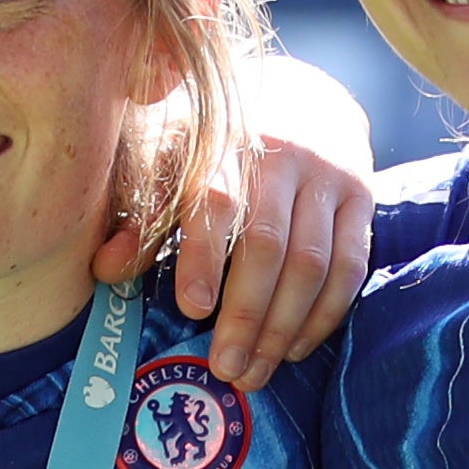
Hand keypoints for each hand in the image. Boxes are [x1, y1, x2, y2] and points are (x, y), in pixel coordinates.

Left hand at [142, 76, 371, 385]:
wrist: (305, 96)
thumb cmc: (221, 139)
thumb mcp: (173, 158)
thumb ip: (144, 213)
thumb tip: (106, 270)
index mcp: (224, 139)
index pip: (216, 201)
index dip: (204, 257)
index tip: (193, 310)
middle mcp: (283, 153)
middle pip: (267, 245)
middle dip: (245, 315)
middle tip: (225, 368)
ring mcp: (329, 176)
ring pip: (312, 264)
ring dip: (283, 327)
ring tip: (256, 371)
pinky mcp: (363, 197)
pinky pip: (350, 267)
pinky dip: (324, 315)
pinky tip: (295, 347)